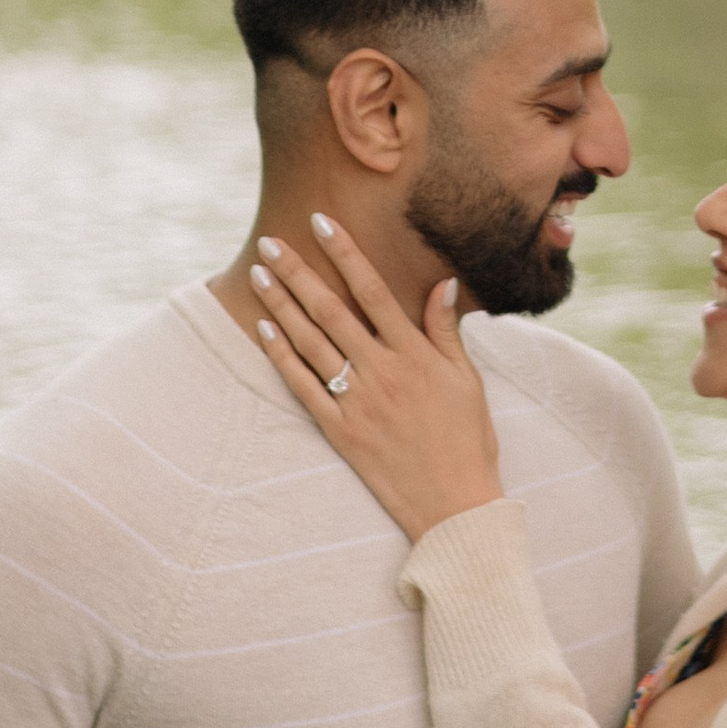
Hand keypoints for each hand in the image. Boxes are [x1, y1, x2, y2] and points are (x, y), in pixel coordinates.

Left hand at [251, 218, 505, 542]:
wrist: (454, 504)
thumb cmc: (467, 439)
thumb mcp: (467, 379)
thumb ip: (446, 329)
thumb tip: (442, 281)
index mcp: (415, 354)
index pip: (373, 290)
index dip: (345, 253)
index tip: (320, 222)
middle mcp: (382, 372)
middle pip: (331, 311)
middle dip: (298, 272)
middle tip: (271, 241)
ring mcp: (357, 402)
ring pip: (310, 343)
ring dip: (281, 306)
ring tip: (259, 274)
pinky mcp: (340, 431)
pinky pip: (303, 387)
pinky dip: (281, 357)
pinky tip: (263, 329)